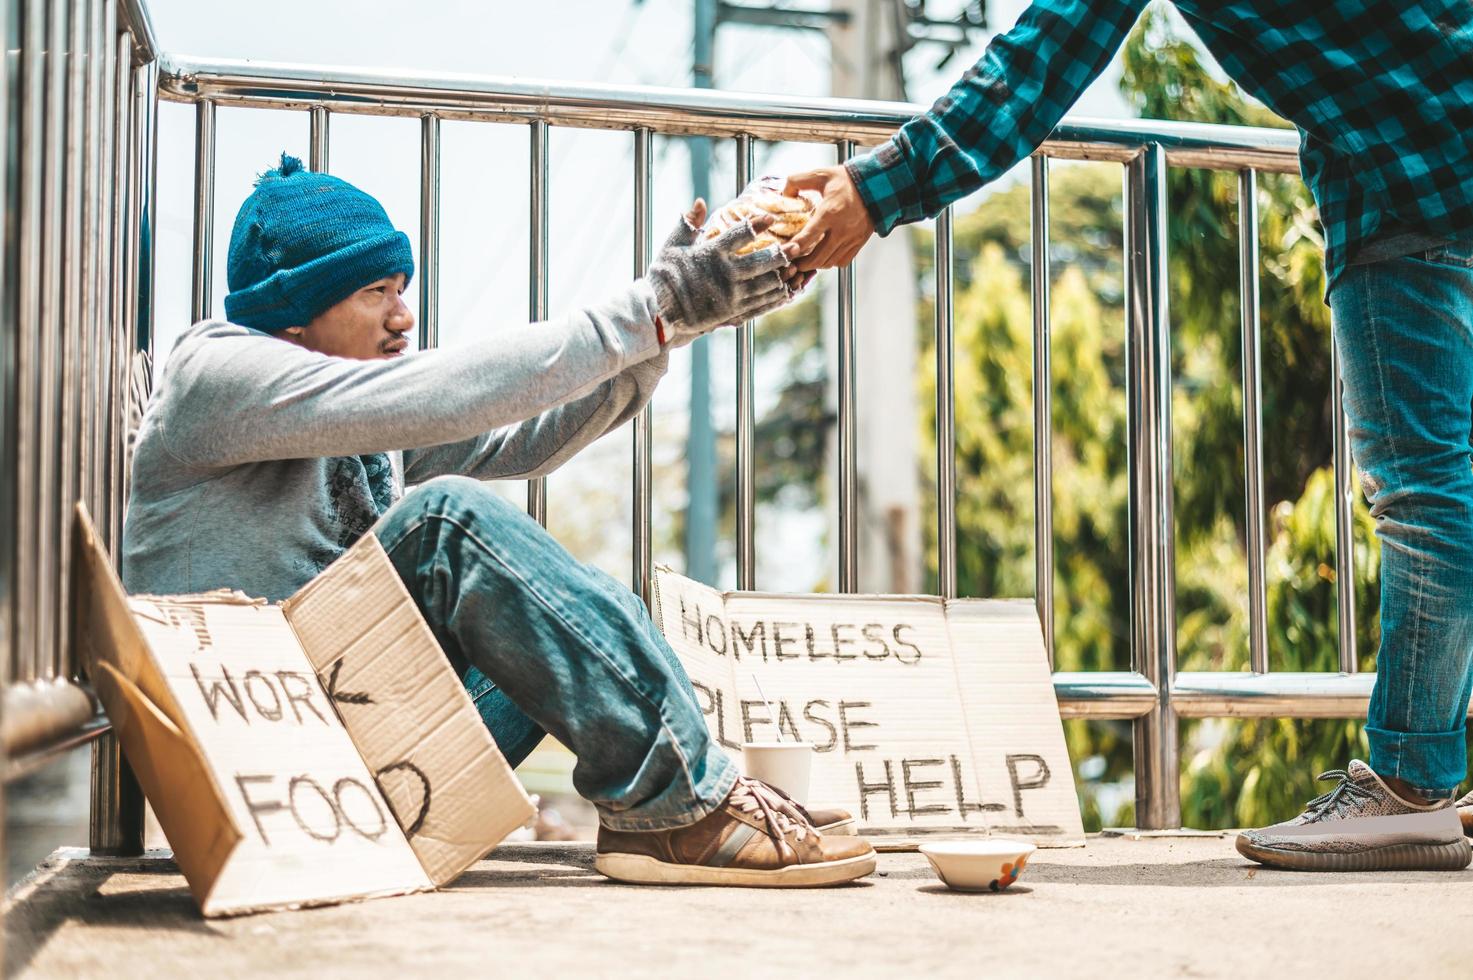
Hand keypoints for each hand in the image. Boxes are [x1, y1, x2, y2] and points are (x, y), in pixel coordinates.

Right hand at [645, 200, 791, 348]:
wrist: (658, 311)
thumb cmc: (664, 275)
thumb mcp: (672, 245)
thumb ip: (688, 224)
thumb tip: (700, 202)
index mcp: (710, 253)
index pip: (738, 235)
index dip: (757, 224)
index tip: (770, 217)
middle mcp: (724, 274)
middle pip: (760, 261)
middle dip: (780, 254)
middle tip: (796, 246)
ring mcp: (730, 295)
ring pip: (764, 284)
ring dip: (782, 276)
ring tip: (796, 268)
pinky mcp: (732, 311)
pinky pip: (759, 304)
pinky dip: (774, 297)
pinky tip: (786, 292)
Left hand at [781, 165, 875, 271]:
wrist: (876, 185)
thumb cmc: (847, 180)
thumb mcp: (820, 174)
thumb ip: (798, 181)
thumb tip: (785, 193)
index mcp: (829, 212)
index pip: (807, 237)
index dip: (794, 248)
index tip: (786, 251)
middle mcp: (841, 229)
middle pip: (818, 257)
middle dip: (802, 263)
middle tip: (793, 261)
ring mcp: (851, 238)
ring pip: (829, 262)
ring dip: (816, 264)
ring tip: (806, 260)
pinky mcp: (859, 242)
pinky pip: (843, 261)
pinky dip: (831, 262)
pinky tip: (824, 255)